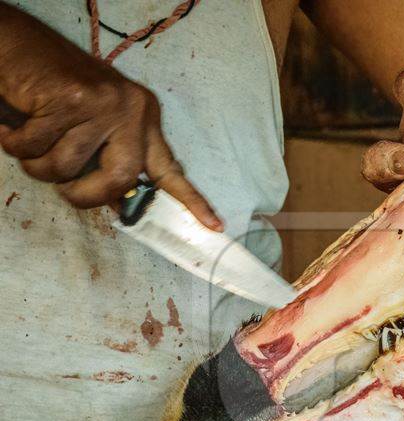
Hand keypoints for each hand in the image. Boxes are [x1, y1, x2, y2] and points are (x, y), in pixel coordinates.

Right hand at [0, 7, 219, 227]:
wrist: (18, 43)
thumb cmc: (53, 90)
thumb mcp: (94, 124)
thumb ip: (110, 160)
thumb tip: (120, 205)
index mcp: (143, 117)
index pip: (169, 168)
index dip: (190, 200)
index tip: (214, 226)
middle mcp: (131, 109)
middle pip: (119, 179)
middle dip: (85, 196)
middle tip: (65, 191)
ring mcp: (104, 103)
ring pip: (68, 167)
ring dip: (39, 166)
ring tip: (29, 143)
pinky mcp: (70, 98)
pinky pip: (36, 147)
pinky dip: (15, 144)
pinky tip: (11, 126)